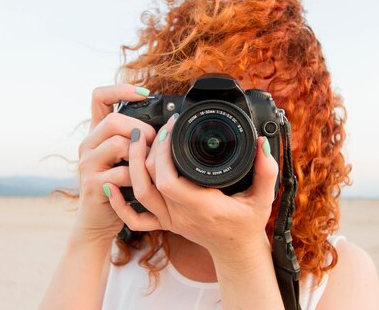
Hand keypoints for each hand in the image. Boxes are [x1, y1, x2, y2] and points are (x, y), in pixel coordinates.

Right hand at [72, 84, 155, 243]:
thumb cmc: (119, 188)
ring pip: (117, 144)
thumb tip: (166, 123)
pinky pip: (121, 173)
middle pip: (113, 121)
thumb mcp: (125, 159)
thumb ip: (136, 140)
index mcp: (97, 134)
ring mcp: (87, 164)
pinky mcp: (93, 184)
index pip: (99, 97)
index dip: (121, 90)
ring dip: (141, 153)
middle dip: (141, 130)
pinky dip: (138, 177)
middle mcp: (88, 145)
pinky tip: (143, 183)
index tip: (145, 93)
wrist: (98, 222)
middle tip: (153, 144)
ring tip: (150, 164)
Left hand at [104, 114, 278, 256]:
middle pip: (149, 182)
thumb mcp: (264, 198)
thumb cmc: (248, 224)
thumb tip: (261, 143)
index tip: (173, 128)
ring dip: (133, 165)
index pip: (169, 180)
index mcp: (202, 206)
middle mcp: (181, 215)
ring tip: (137, 140)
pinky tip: (112, 185)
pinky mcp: (165, 223)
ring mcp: (170, 220)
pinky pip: (135, 219)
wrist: (236, 251)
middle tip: (155, 127)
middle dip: (147, 150)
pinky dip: (119, 203)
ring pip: (139, 195)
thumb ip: (267, 170)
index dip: (164, 152)